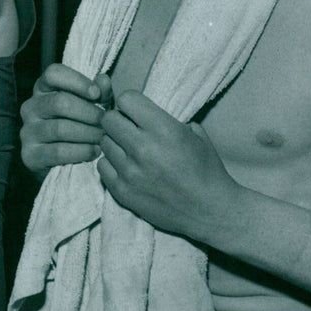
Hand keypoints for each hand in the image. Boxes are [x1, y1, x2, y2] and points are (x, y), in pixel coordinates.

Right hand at [20, 63, 113, 177]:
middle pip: (60, 102)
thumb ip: (99, 92)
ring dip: (88, 134)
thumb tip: (103, 80)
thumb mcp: (93, 106)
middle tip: (106, 123)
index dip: (77, 81)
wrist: (68, 164)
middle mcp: (30, 107)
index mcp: (43, 89)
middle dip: (89, 113)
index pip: (53, 74)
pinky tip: (94, 152)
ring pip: (60, 128)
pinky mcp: (29, 156)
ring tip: (102, 138)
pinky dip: (81, 151)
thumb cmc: (82, 126)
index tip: (97, 94)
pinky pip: (58, 151)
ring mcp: (27, 132)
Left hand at [96, 90, 238, 241]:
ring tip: (129, 151)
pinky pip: (102, 166)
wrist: (208, 211)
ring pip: (103, 142)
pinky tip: (126, 167)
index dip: (130, 104)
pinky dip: (111, 164)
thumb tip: (144, 111)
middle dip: (118, 121)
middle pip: (108, 119)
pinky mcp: (122, 191)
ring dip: (115, 143)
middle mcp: (142, 148)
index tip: (136, 112)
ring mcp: (129, 171)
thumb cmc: (206, 170)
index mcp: (163, 129)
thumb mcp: (195, 134)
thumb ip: (167, 119)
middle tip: (129, 130)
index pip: (126, 99)